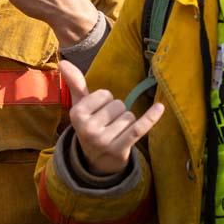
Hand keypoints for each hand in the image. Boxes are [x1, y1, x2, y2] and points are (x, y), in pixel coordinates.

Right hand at [61, 59, 163, 175]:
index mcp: (76, 115)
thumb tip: (63, 62)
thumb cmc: (90, 127)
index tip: (99, 113)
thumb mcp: (80, 107)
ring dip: (127, 123)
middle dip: (117, 113)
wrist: (97, 162)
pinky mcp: (120, 149)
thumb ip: (75, 84)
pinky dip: (150, 118)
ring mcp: (103, 140)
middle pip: (118, 105)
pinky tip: (160, 108)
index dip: (105, 102)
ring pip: (129, 117)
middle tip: (108, 126)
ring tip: (116, 133)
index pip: (104, 94)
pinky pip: (139, 128)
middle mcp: (87, 128)